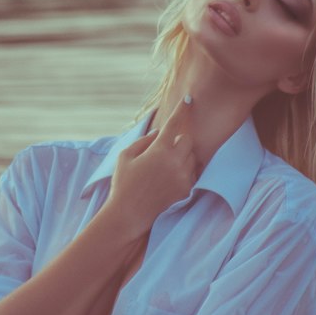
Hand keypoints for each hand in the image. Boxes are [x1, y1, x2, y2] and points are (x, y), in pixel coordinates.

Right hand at [105, 95, 198, 236]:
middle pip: (188, 139)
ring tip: (164, 167)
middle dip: (180, 138)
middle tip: (166, 146)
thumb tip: (158, 133)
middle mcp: (175, 162)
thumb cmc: (123, 184)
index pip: (175, 124)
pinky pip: (192, 173)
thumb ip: (143, 141)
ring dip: (182, 155)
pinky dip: (184, 170)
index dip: (182, 110)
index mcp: (159, 150)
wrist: (130, 214)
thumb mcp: (125, 157)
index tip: (188, 99)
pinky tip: (168, 178)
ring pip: (192, 156)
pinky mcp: (186, 189)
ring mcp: (183, 177)